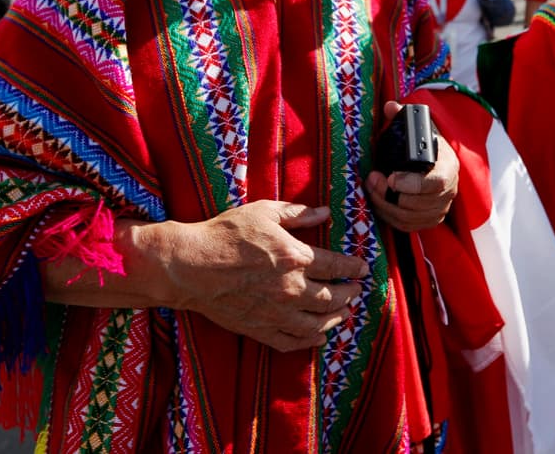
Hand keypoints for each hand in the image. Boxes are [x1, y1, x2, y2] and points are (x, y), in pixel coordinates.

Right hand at [162, 200, 367, 351]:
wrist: (190, 267)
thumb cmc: (225, 235)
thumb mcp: (263, 213)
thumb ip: (297, 213)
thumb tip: (324, 212)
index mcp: (295, 258)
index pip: (336, 266)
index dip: (353, 268)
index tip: (363, 269)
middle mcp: (292, 289)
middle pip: (332, 297)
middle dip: (349, 294)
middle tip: (356, 291)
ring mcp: (277, 313)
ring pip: (317, 323)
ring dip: (335, 319)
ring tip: (344, 314)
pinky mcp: (259, 329)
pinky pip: (291, 342)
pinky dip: (309, 342)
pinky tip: (318, 338)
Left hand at [365, 101, 458, 231]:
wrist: (440, 164)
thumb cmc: (428, 147)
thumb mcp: (421, 130)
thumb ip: (404, 117)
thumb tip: (390, 106)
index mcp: (448, 168)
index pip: (436, 183)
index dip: (412, 184)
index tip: (392, 177)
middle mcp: (449, 191)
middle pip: (418, 203)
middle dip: (389, 194)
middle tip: (372, 179)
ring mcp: (440, 208)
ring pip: (410, 217)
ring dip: (385, 205)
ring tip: (371, 187)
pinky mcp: (430, 220)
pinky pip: (407, 226)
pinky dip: (389, 216)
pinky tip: (378, 201)